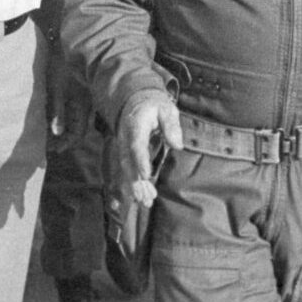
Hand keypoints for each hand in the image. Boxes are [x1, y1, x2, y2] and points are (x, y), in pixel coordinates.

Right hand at [114, 88, 180, 208]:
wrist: (135, 100)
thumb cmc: (154, 105)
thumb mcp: (166, 108)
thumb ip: (171, 125)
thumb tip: (177, 145)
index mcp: (135, 125)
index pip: (136, 145)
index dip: (140, 160)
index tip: (146, 175)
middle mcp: (125, 138)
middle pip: (128, 161)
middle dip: (136, 181)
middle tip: (146, 197)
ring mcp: (123, 146)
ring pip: (126, 169)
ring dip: (135, 186)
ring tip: (146, 202)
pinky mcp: (125, 153)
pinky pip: (128, 170)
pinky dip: (135, 184)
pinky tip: (143, 197)